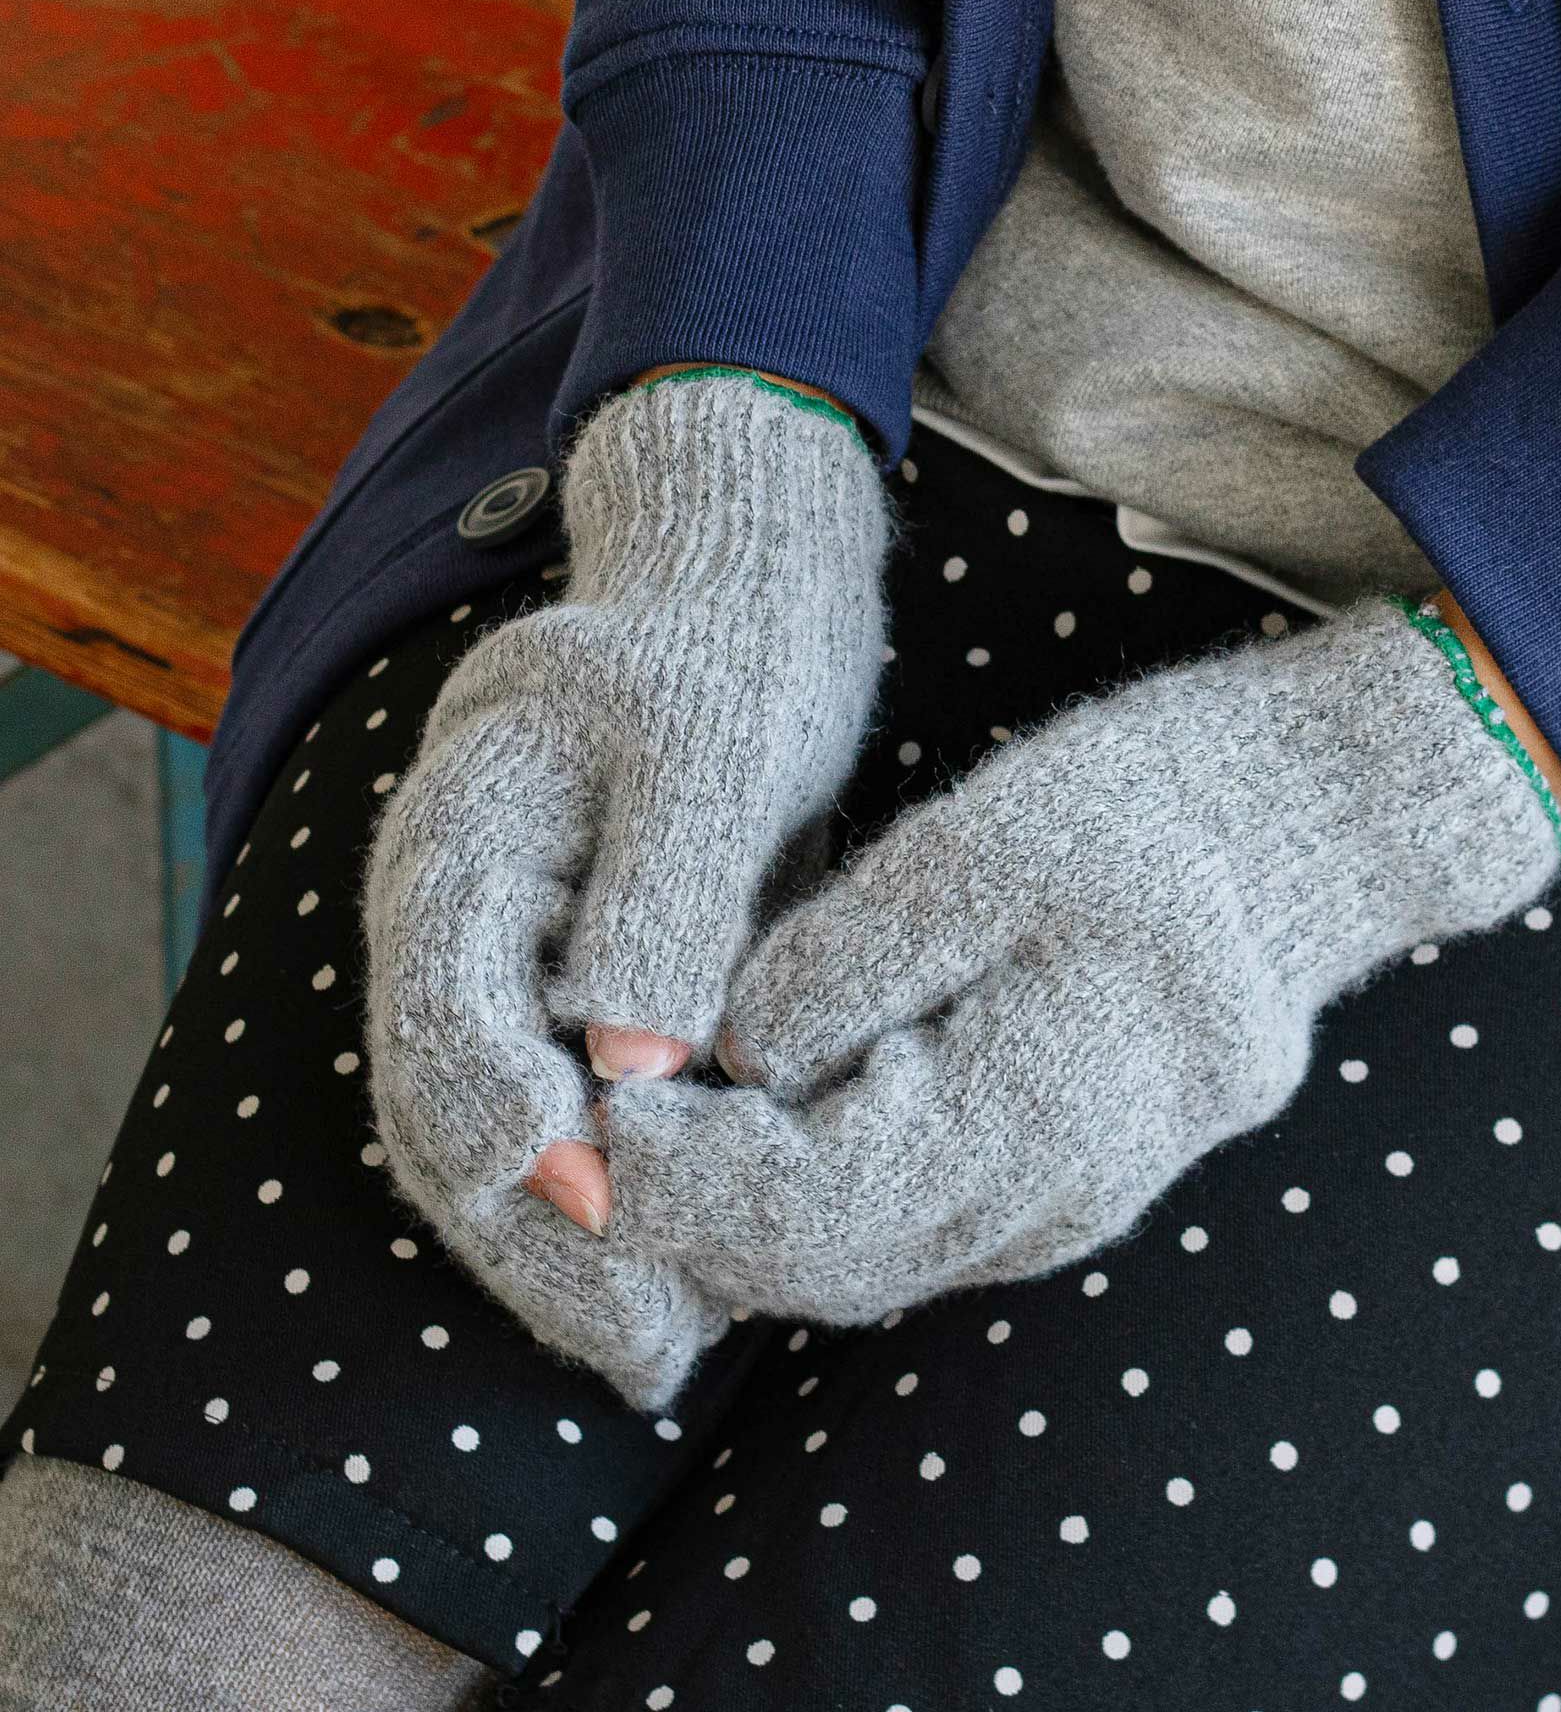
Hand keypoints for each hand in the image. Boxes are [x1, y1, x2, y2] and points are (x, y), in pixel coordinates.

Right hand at [360, 372, 890, 1407]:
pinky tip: (680, 1264)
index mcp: (457, 842)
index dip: (511, 1134)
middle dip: (541, 1237)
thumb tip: (622, 1072)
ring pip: (499, 1129)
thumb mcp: (708, 751)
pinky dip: (611, 1192)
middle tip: (651, 1348)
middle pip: (452, 1106)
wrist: (734, 596)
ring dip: (570, 1245)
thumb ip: (661, 902)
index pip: (441, 1020)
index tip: (604, 1223)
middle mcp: (455, 916)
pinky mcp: (564, 979)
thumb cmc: (725, 653)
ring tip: (665, 1346)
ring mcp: (501, 953)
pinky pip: (560, 1107)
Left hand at [590, 598, 1560, 1326]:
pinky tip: (762, 1126)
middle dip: (698, 1218)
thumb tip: (730, 1060)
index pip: (810, 1208)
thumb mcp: (978, 852)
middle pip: (829, 1266)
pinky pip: (915, 1226)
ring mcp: (1069, 1204)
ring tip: (654, 1133)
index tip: (591, 1119)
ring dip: (750, 1220)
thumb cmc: (1148, 813)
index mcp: (1033, 1118)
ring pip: (868, 1262)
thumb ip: (842, 969)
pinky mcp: (1066, 1179)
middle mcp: (1053, 1200)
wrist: (1304, 835)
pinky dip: (819, 1200)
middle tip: (595, 1137)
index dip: (683, 1182)